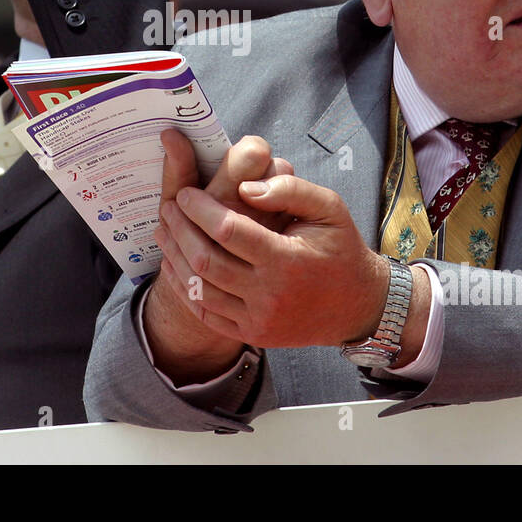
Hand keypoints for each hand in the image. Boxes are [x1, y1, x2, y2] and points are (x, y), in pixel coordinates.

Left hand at [163, 172, 396, 350]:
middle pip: (205, 260)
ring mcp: (259, 319)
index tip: (186, 193)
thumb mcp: (329, 208)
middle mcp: (270, 294)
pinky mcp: (253, 334)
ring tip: (165, 231)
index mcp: (287, 260)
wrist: (357, 305)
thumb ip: (290, 190)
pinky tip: (176, 264)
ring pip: (200, 288)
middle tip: (168, 208)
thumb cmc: (340, 248)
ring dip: (175, 257)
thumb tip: (244, 187)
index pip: (228, 231)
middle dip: (180, 230)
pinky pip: (206, 312)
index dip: (200, 209)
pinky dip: (185, 288)